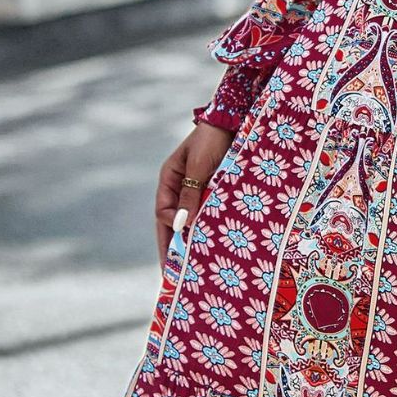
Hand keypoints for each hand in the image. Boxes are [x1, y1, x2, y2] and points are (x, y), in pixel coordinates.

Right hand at [155, 122, 234, 266]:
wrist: (234, 122)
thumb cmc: (212, 140)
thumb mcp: (198, 167)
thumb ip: (190, 194)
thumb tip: (180, 225)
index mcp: (169, 179)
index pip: (162, 212)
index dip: (169, 230)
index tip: (179, 246)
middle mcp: (181, 187)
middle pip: (173, 222)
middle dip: (173, 248)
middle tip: (174, 275)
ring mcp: (198, 190)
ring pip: (191, 221)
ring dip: (192, 242)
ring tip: (195, 268)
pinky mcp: (216, 191)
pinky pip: (209, 214)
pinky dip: (210, 230)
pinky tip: (215, 247)